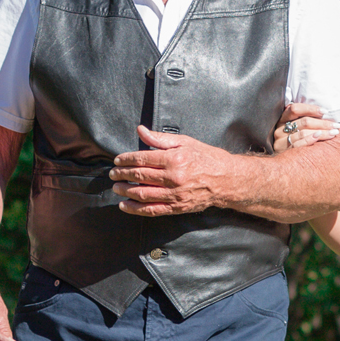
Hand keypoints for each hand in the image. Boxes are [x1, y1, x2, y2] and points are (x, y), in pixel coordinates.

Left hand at [110, 126, 239, 216]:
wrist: (226, 180)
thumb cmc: (206, 158)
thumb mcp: (185, 142)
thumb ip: (160, 139)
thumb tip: (141, 130)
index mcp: (174, 159)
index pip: (142, 159)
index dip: (126, 160)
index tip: (117, 161)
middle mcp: (174, 177)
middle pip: (140, 176)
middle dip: (123, 175)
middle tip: (113, 174)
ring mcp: (175, 195)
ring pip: (143, 194)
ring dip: (126, 191)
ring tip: (116, 187)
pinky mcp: (177, 208)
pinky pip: (152, 210)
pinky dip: (136, 209)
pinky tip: (125, 205)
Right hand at [271, 100, 339, 152]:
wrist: (280, 164)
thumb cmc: (292, 142)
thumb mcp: (293, 129)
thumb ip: (303, 121)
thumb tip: (324, 113)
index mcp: (282, 119)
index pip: (295, 109)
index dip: (311, 108)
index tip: (325, 111)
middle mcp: (280, 129)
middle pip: (303, 122)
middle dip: (323, 123)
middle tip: (336, 125)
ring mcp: (280, 141)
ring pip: (303, 133)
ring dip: (322, 132)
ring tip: (334, 132)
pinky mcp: (283, 152)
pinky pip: (298, 144)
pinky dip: (310, 139)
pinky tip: (320, 136)